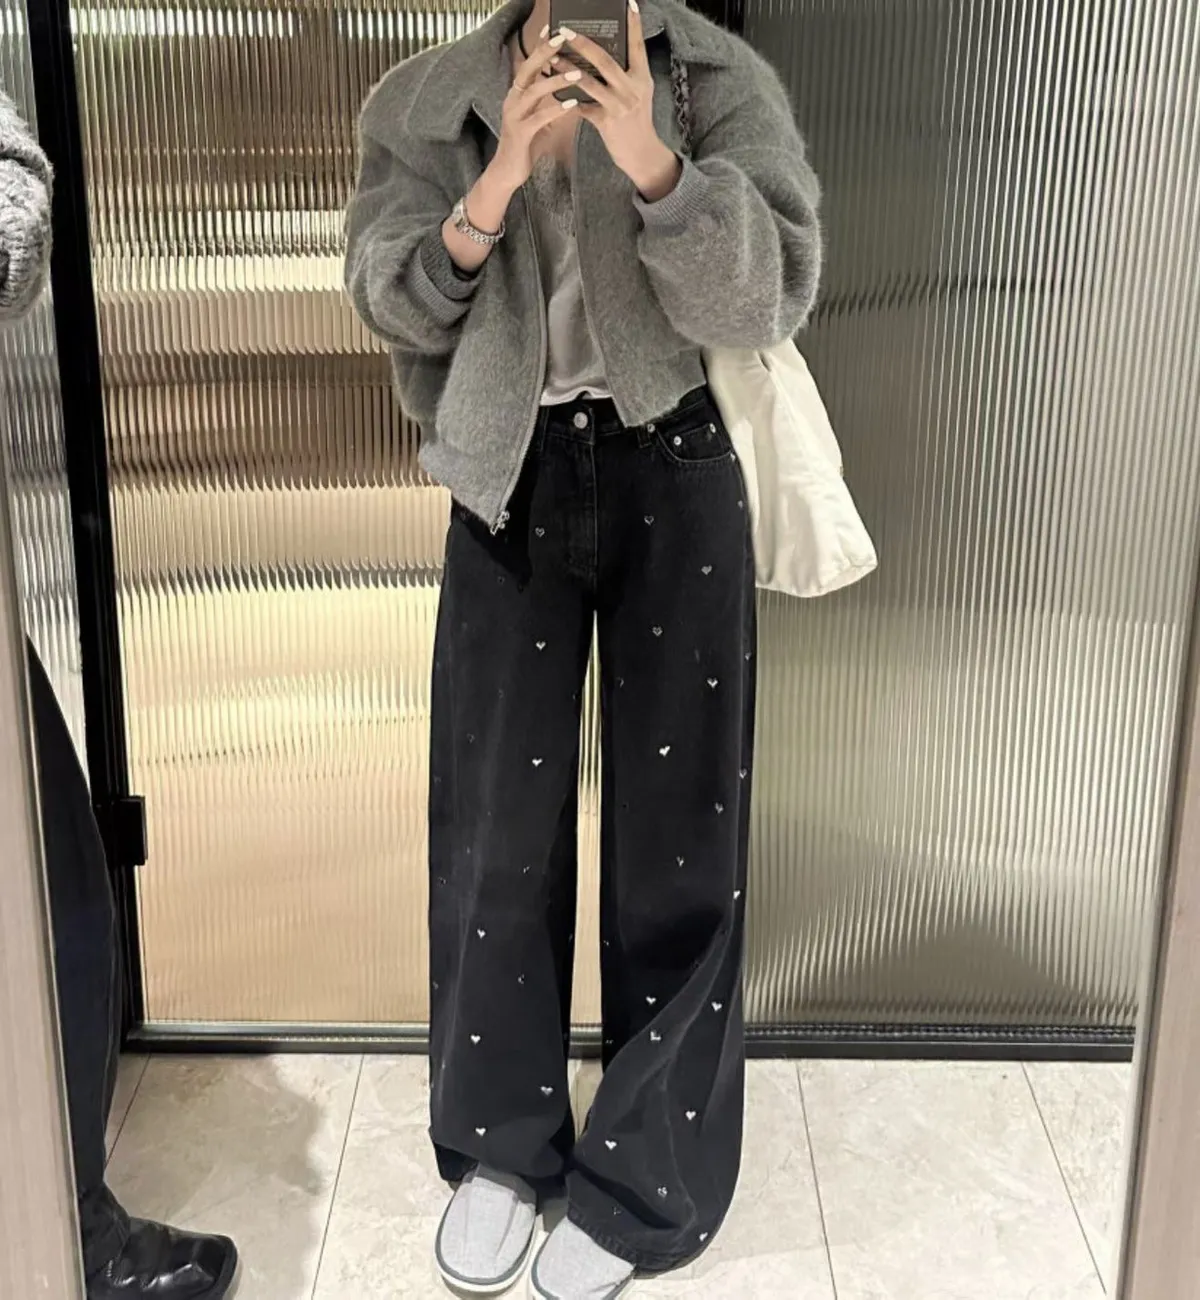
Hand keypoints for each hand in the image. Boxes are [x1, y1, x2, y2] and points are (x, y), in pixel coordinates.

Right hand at [489, 31, 584, 194]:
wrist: (508, 172)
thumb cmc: (526, 145)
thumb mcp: (541, 120)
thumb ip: (552, 103)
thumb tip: (574, 91)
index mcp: (518, 94)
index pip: (529, 64)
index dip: (539, 47)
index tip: (553, 30)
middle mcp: (513, 100)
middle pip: (527, 70)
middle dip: (544, 53)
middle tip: (562, 40)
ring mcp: (515, 116)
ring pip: (534, 91)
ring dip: (556, 80)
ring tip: (576, 73)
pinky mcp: (520, 133)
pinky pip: (540, 118)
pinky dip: (556, 109)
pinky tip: (572, 104)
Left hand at [561, 1, 681, 201]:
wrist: (641, 154)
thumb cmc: (636, 121)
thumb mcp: (638, 94)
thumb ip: (626, 75)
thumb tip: (604, 55)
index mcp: (641, 78)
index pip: (637, 46)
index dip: (633, 24)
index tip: (628, 2)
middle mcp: (632, 89)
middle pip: (605, 60)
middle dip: (582, 43)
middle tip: (565, 30)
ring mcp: (618, 106)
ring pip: (588, 82)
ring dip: (567, 68)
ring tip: (552, 57)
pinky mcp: (606, 122)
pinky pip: (581, 106)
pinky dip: (567, 97)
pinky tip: (554, 89)